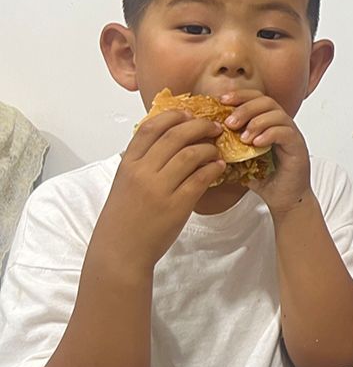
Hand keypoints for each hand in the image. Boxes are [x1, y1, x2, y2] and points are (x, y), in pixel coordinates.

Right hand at [97, 111, 224, 269]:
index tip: (189, 114)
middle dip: (200, 126)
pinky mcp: (177, 205)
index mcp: (128, 164)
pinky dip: (214, 168)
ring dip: (210, 148)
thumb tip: (168, 139)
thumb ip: (142, 162)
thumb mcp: (124, 183)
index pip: (151, 127)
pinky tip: (218, 167)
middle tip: (214, 127)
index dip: (173, 116)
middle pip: (176, 135)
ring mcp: (159, 189)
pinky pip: (202, 178)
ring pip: (192, 154)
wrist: (120, 252)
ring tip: (217, 150)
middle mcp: (142, 172)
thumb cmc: (124, 218)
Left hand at [219, 89, 312, 214]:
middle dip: (245, 108)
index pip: (255, 98)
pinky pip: (286, 132)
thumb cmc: (264, 178)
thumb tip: (203, 138)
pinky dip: (269, 134)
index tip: (221, 101)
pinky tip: (256, 144)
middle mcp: (281, 124)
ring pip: (277, 114)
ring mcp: (291, 134)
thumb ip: (228, 146)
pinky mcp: (298, 147)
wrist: (285, 199)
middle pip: (266, 101)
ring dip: (257, 122)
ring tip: (243, 137)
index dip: (239, 95)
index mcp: (267, 122)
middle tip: (229, 123)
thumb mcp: (239, 159)